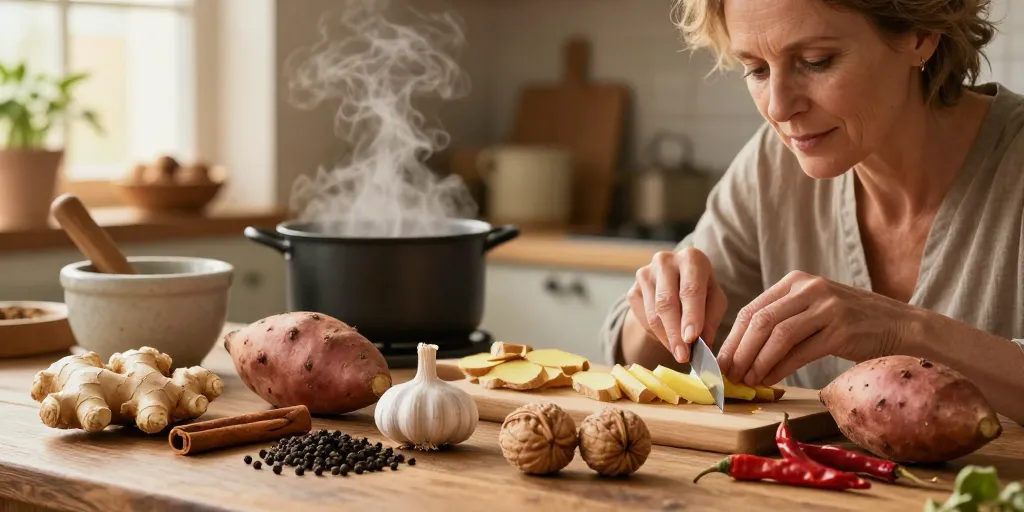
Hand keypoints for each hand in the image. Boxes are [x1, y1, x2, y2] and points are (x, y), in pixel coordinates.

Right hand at [626, 248, 727, 362]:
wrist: (676, 280)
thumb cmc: (701, 290)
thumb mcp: (714, 300)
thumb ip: (711, 319)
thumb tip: (703, 343)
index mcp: (691, 258)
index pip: (690, 290)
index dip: (691, 316)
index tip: (692, 339)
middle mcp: (665, 261)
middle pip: (666, 303)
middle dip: (675, 333)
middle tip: (683, 356)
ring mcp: (644, 274)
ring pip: (653, 315)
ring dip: (666, 338)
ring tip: (679, 352)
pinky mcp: (632, 290)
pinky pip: (643, 319)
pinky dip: (656, 335)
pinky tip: (668, 338)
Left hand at [716, 270, 911, 386]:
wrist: (901, 326)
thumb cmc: (851, 324)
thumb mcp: (813, 310)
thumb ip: (782, 320)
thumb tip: (743, 352)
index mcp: (796, 282)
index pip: (752, 309)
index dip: (732, 338)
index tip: (720, 361)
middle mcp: (809, 289)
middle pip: (760, 321)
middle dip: (740, 351)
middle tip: (729, 374)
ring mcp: (826, 307)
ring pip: (777, 335)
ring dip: (757, 361)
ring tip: (747, 380)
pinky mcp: (841, 329)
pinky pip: (800, 351)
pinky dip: (780, 368)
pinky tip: (770, 380)